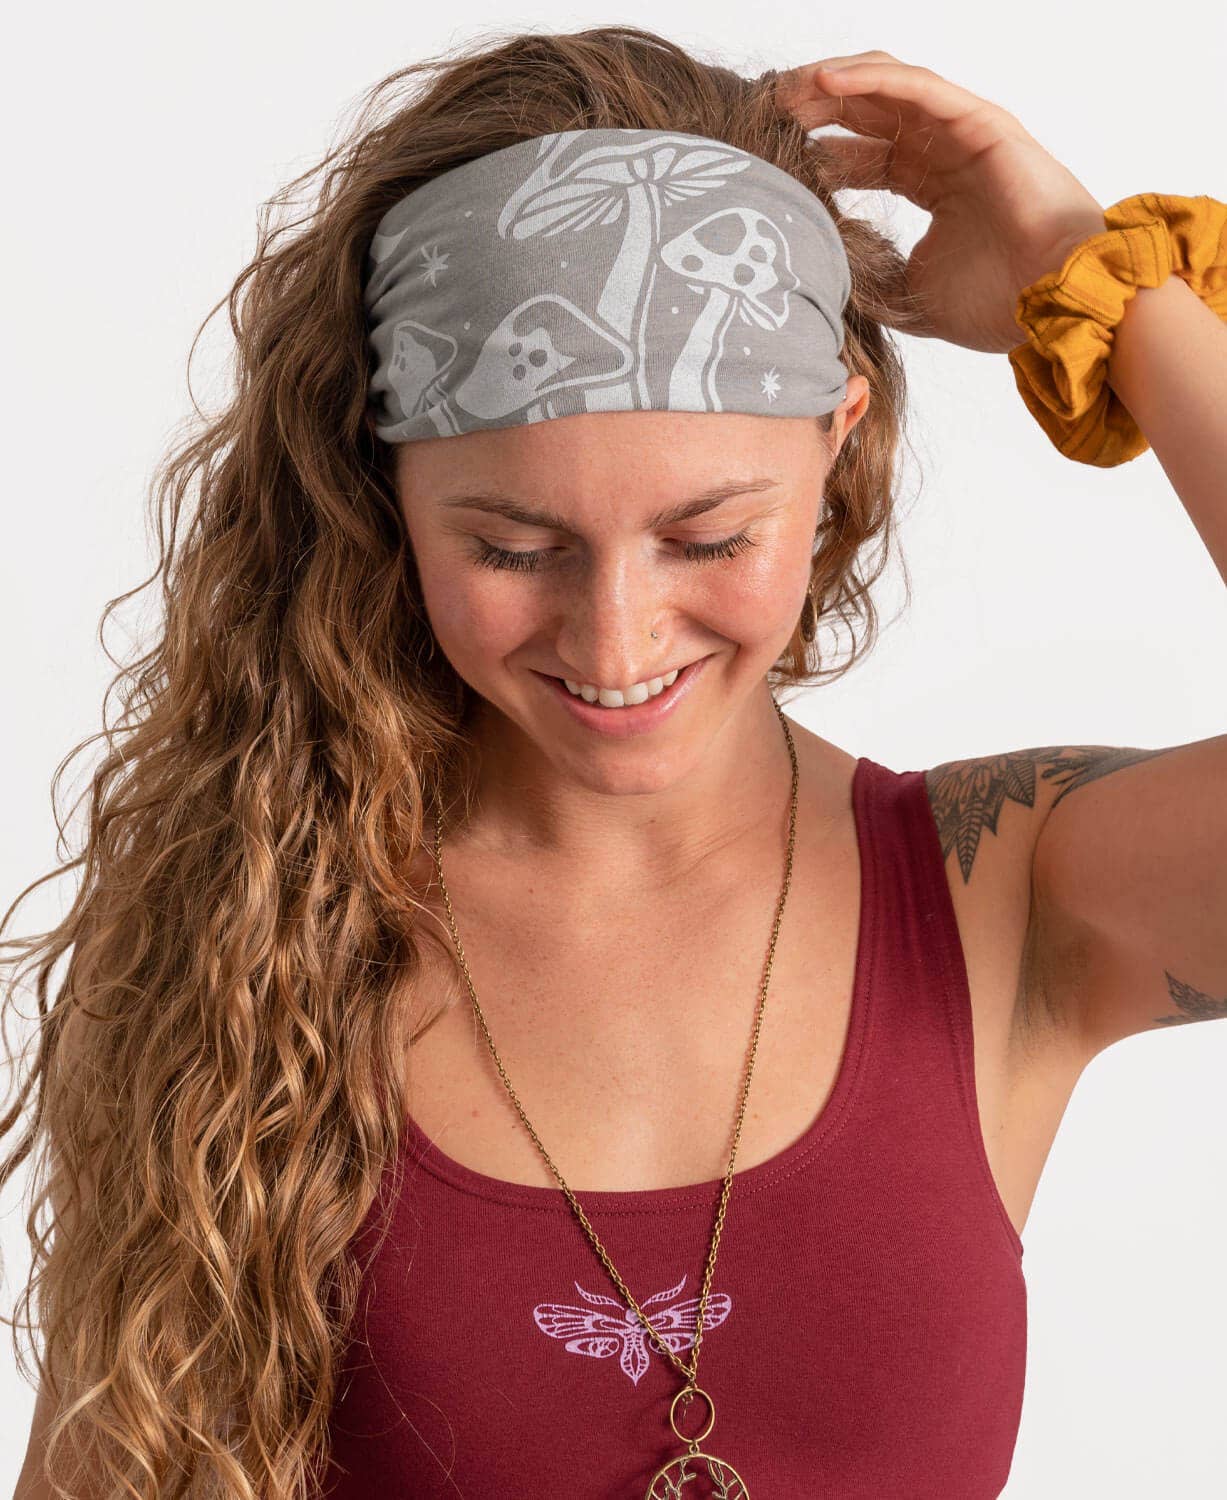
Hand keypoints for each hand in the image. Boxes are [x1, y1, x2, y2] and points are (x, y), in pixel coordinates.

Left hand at [776, 52, 1107, 351]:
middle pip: (867, 114)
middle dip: (814, 109)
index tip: (771, 158)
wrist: (1051, 302)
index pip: (863, 156)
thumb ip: (872, 280)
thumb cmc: (997, 304)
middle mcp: (944, 152)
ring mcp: (962, 133)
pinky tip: (825, 82)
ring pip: (887, 89)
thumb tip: (823, 285)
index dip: (818, 151)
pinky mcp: (980, 122)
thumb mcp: (911, 297)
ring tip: (785, 92)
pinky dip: (870, 80)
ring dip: (833, 85)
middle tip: (765, 114)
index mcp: (930, 187)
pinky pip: (917, 88)